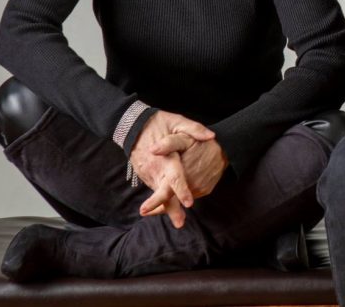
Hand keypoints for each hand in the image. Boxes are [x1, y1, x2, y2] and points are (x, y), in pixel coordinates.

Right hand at [129, 110, 215, 227]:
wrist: (133, 125)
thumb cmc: (159, 122)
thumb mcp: (178, 121)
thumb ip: (194, 129)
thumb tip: (211, 136)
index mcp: (166, 157)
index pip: (175, 176)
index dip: (182, 190)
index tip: (190, 203)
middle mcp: (156, 169)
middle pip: (164, 193)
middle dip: (171, 209)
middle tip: (180, 223)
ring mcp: (149, 174)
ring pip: (159, 193)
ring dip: (166, 208)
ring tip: (178, 221)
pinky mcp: (146, 175)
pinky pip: (156, 189)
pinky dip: (161, 200)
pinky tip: (168, 209)